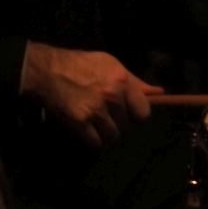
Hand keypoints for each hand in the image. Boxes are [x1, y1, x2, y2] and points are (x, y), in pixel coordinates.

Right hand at [21, 43, 163, 147]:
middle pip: (127, 125)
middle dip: (118, 122)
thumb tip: (159, 93)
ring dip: (106, 133)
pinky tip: (87, 129)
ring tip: (97, 123)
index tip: (129, 113)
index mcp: (121, 80)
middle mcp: (111, 96)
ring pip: (113, 136)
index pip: (143, 112)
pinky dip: (93, 140)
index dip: (137, 114)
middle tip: (107, 114)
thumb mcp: (111, 65)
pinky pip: (96, 143)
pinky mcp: (79, 123)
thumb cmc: (82, 65)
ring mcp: (95, 111)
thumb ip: (135, 81)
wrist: (48, 71)